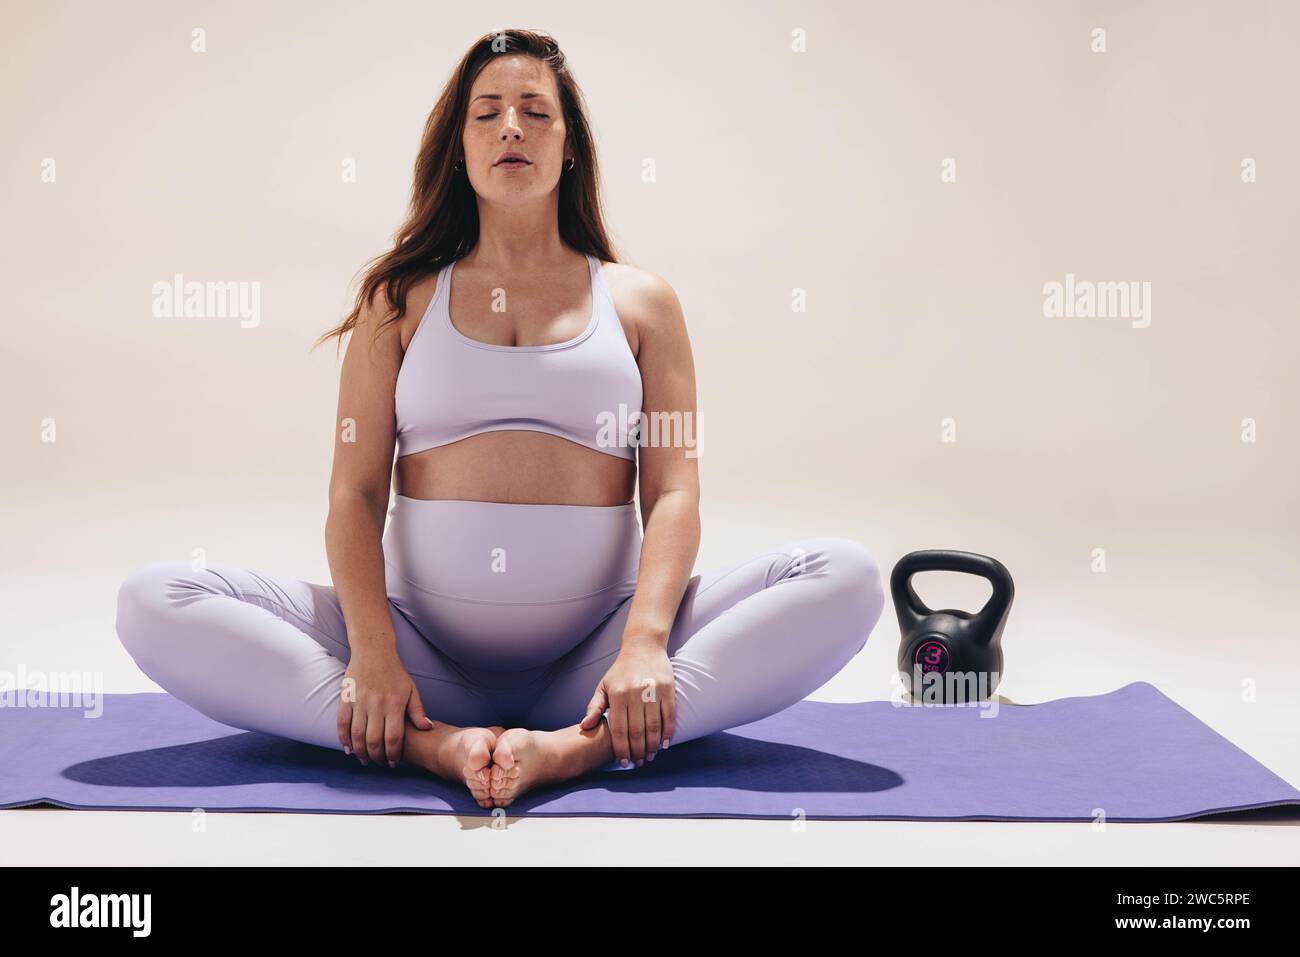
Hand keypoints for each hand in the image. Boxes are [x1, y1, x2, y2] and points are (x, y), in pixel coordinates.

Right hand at [337, 648, 433, 766]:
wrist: (373, 651)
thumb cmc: (395, 673)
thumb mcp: (412, 690)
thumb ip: (418, 711)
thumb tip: (427, 728)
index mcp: (394, 704)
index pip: (393, 738)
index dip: (392, 754)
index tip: (392, 763)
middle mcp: (376, 705)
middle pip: (374, 740)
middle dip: (376, 757)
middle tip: (378, 763)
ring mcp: (359, 702)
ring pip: (357, 735)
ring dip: (360, 752)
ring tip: (364, 759)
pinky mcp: (345, 699)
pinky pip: (342, 723)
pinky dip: (343, 739)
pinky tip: (348, 748)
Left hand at [580, 637, 675, 767]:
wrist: (643, 646)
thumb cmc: (621, 670)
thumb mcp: (603, 686)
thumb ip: (594, 707)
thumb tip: (585, 726)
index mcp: (618, 694)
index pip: (619, 729)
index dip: (622, 749)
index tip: (623, 762)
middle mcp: (635, 693)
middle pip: (637, 731)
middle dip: (638, 752)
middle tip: (639, 763)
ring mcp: (653, 691)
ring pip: (654, 726)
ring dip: (653, 746)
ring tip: (650, 756)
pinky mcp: (668, 689)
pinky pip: (669, 715)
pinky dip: (668, 732)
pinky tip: (664, 744)